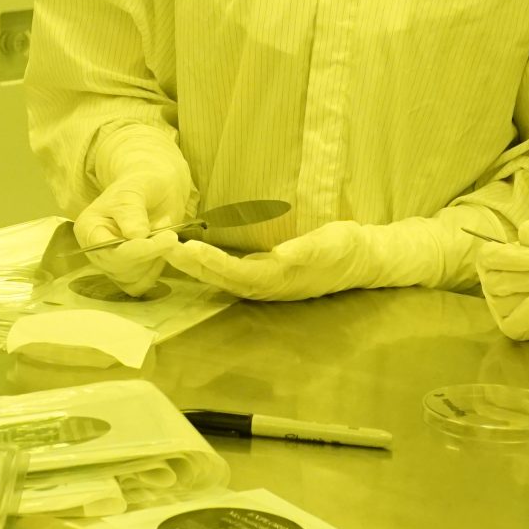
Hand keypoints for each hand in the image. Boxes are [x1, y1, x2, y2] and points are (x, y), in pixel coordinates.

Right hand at [73, 168, 190, 298]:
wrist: (156, 190)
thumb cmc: (142, 184)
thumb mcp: (136, 189)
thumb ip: (132, 210)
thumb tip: (134, 235)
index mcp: (88, 228)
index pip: (107, 250)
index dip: (137, 249)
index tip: (167, 238)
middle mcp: (95, 250)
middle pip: (120, 268)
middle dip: (150, 253)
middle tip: (172, 234)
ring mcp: (110, 264)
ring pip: (132, 278)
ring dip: (154, 260)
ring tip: (163, 234)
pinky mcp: (127, 272)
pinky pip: (140, 284)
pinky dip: (155, 271)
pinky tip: (162, 251)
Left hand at [166, 220, 452, 300]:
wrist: (364, 258)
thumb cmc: (347, 247)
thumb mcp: (332, 243)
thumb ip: (307, 250)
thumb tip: (281, 256)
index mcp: (281, 279)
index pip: (238, 274)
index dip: (212, 264)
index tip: (189, 248)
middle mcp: (268, 285)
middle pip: (222, 278)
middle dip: (193, 265)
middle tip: (164, 247)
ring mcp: (267, 282)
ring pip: (223, 277)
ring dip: (197, 266)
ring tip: (170, 249)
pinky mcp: (266, 274)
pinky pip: (232, 271)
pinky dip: (210, 263)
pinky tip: (194, 252)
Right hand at [480, 227, 528, 340]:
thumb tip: (526, 228)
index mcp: (499, 259)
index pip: (488, 257)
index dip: (510, 257)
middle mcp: (495, 283)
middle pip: (494, 282)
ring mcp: (505, 307)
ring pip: (503, 302)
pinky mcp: (518, 327)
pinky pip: (510, 324)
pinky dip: (524, 313)